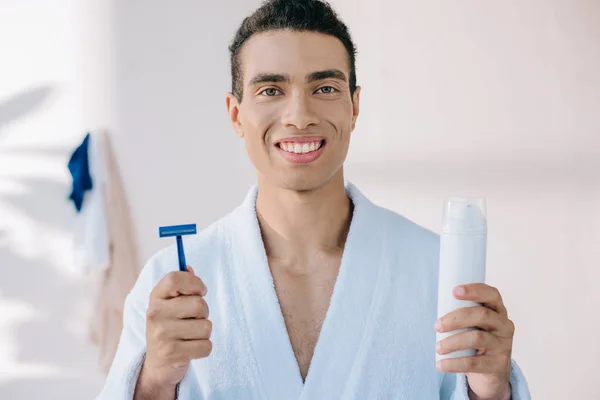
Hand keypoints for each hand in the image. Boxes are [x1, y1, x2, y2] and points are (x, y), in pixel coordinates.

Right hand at [138, 266, 211, 391]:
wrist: (158, 364)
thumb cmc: (170, 326)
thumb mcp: (171, 304)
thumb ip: (182, 285)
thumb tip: (189, 268)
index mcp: (155, 297)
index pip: (175, 278)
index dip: (195, 283)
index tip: (200, 292)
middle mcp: (155, 314)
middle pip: (199, 304)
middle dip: (204, 312)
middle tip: (193, 319)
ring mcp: (162, 335)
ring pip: (206, 326)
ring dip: (204, 332)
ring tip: (190, 335)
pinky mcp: (172, 354)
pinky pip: (207, 346)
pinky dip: (204, 348)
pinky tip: (190, 349)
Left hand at [435, 284, 513, 399]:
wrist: (491, 372)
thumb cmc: (475, 339)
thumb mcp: (473, 324)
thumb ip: (462, 312)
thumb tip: (435, 305)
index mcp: (497, 310)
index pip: (491, 294)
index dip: (474, 290)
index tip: (454, 291)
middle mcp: (504, 325)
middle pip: (482, 315)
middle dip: (456, 318)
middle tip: (437, 325)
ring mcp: (503, 345)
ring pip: (477, 338)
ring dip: (452, 342)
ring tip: (438, 348)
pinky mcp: (498, 365)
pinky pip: (474, 363)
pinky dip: (454, 363)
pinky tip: (441, 364)